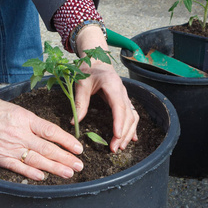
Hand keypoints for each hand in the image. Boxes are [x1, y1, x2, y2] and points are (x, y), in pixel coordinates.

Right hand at [0, 76, 83, 180]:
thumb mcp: (16, 109)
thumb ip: (32, 122)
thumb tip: (50, 134)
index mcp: (26, 119)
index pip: (52, 131)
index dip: (67, 141)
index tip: (79, 148)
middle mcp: (19, 133)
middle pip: (48, 148)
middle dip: (66, 158)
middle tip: (79, 166)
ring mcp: (9, 146)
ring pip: (36, 160)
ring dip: (54, 168)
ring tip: (68, 173)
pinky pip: (18, 167)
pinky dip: (31, 173)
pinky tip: (43, 177)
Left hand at [74, 25, 138, 151]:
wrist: (96, 59)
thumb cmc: (88, 69)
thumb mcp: (81, 83)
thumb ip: (80, 102)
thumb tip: (74, 122)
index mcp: (112, 85)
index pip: (119, 107)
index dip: (119, 122)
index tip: (116, 136)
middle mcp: (122, 91)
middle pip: (128, 115)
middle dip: (123, 133)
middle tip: (114, 148)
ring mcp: (125, 96)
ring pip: (132, 117)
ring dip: (128, 133)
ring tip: (120, 147)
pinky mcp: (123, 100)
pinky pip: (131, 115)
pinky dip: (132, 127)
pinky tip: (131, 138)